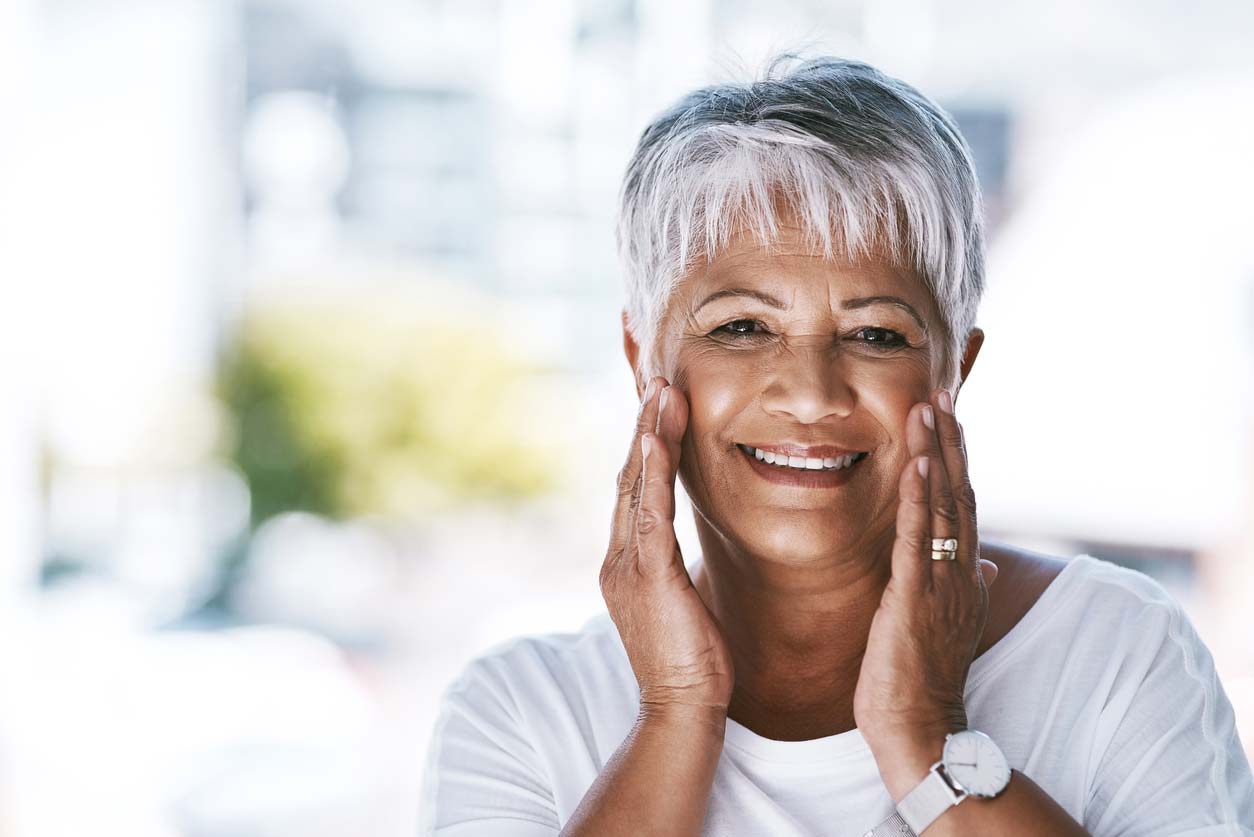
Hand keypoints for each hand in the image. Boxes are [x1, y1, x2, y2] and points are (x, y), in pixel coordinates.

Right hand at [600, 376, 734, 716]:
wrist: (681, 711)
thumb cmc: (692, 662)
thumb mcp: (680, 603)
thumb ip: (672, 568)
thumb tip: (679, 548)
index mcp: (627, 563)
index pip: (634, 491)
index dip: (645, 446)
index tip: (661, 407)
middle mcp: (618, 558)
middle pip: (628, 477)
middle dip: (643, 427)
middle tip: (658, 381)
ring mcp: (628, 567)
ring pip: (634, 485)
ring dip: (648, 434)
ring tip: (661, 391)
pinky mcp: (648, 577)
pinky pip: (649, 513)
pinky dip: (650, 472)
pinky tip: (655, 437)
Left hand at [853, 388, 998, 784]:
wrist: (918, 725)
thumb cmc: (921, 676)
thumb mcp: (945, 622)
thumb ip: (963, 586)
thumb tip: (986, 565)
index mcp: (964, 575)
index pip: (963, 504)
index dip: (958, 458)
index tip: (948, 416)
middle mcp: (961, 571)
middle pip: (960, 492)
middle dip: (951, 440)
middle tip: (941, 390)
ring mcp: (942, 581)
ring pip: (943, 505)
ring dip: (937, 453)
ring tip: (929, 406)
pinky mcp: (916, 595)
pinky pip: (920, 537)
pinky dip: (921, 498)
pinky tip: (920, 464)